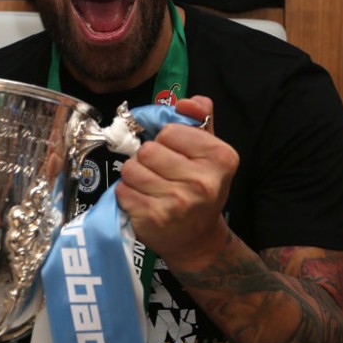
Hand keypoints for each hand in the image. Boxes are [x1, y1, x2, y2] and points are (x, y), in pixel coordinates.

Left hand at [115, 96, 239, 270]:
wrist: (198, 240)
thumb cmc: (201, 190)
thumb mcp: (209, 154)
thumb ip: (200, 121)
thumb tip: (188, 101)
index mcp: (220, 158)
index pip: (169, 131)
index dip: (166, 140)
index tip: (175, 154)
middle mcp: (203, 182)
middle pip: (148, 150)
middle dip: (147, 158)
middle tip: (160, 172)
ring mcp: (178, 203)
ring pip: (131, 169)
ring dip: (134, 175)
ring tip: (150, 186)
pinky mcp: (154, 219)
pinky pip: (123, 191)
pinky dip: (127, 194)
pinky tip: (142, 201)